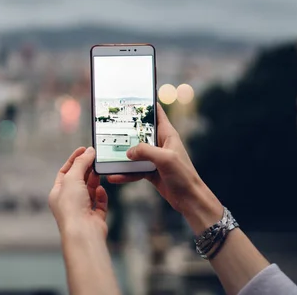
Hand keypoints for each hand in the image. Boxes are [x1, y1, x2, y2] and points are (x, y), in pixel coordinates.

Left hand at [49, 146, 108, 239]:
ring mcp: (82, 210)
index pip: (65, 172)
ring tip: (100, 170)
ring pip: (90, 191)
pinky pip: (100, 203)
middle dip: (86, 169)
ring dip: (94, 181)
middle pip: (78, 180)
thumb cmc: (72, 208)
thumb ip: (81, 163)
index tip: (84, 149)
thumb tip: (89, 151)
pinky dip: (101, 196)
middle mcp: (68, 202)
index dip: (74, 159)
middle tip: (95, 158)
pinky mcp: (95, 217)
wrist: (82, 233)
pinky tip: (101, 190)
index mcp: (57, 193)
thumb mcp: (72, 178)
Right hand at [107, 104, 222, 233]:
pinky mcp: (150, 171)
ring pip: (134, 151)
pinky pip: (134, 169)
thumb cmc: (183, 175)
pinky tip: (114, 176)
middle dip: (126, 129)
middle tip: (110, 124)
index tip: (131, 98)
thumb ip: (145, 151)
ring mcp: (154, 158)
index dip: (145, 104)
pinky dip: (124, 173)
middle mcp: (160, 143)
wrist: (190, 199)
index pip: (156, 113)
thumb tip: (128, 152)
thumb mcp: (164, 159)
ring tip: (107, 152)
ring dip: (122, 153)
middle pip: (140, 131)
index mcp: (167, 134)